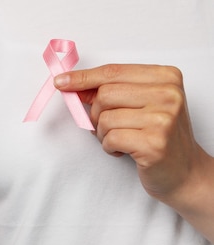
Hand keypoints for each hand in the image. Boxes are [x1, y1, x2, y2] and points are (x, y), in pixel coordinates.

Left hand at [54, 64, 206, 201]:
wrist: (184, 172)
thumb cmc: (157, 135)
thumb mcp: (139, 104)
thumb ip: (110, 91)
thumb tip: (71, 84)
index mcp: (166, 76)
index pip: (113, 71)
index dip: (83, 77)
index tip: (61, 82)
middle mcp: (168, 94)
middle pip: (105, 93)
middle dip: (96, 113)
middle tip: (107, 126)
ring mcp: (164, 118)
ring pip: (105, 117)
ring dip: (103, 133)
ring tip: (121, 139)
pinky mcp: (154, 143)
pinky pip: (110, 138)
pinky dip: (109, 147)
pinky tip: (125, 150)